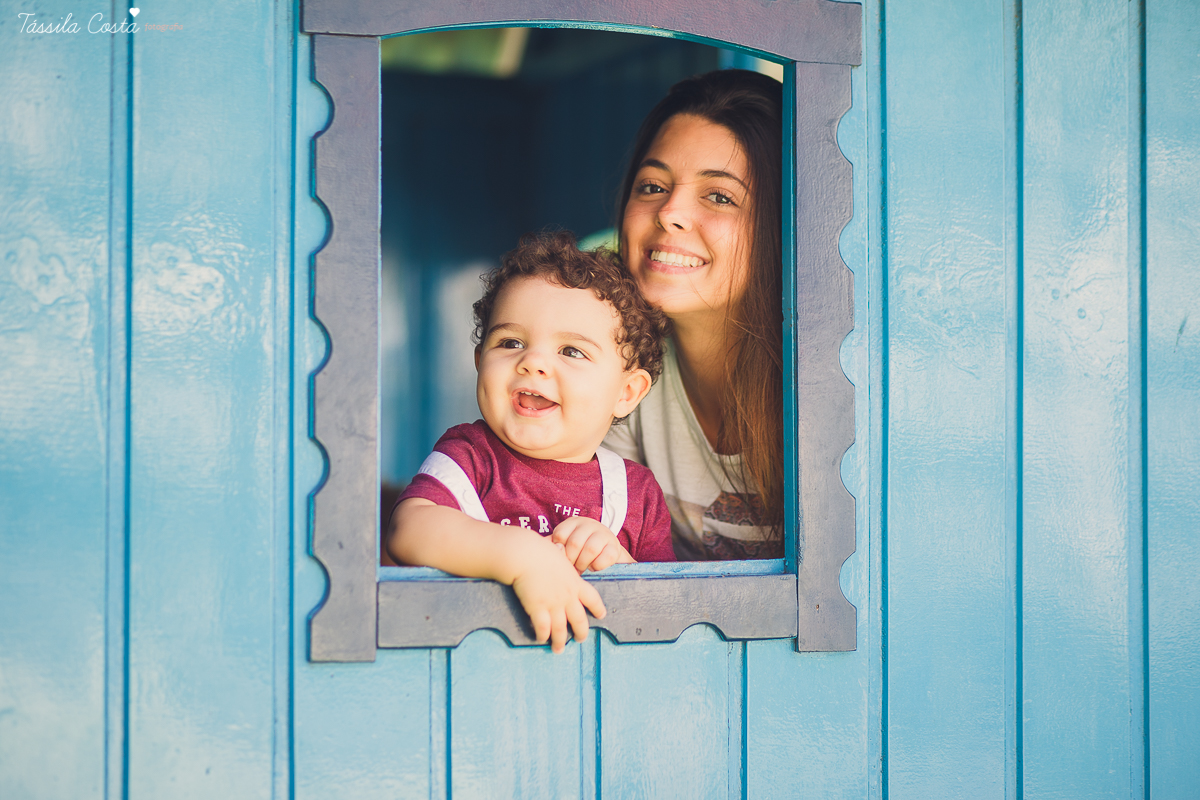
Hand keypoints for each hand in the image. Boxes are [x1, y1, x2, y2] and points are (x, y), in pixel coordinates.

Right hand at [510, 535, 606, 652]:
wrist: (526, 555)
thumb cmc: (539, 551)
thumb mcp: (559, 556)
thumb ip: (562, 563)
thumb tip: (558, 555)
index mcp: (575, 582)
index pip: (592, 598)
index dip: (598, 608)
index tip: (601, 615)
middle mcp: (567, 596)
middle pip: (579, 620)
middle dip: (581, 632)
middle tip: (580, 640)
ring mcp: (553, 604)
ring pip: (561, 629)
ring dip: (560, 641)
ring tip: (558, 649)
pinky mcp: (538, 608)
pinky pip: (543, 628)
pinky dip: (543, 635)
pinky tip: (541, 639)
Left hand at [550, 516, 635, 572]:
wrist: (605, 554)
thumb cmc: (579, 552)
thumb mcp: (566, 546)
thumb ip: (557, 548)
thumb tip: (555, 549)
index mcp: (573, 522)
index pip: (560, 535)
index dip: (560, 551)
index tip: (563, 558)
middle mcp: (588, 524)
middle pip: (575, 543)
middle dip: (572, 561)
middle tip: (572, 567)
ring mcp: (603, 533)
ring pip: (591, 549)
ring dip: (584, 564)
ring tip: (582, 568)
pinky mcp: (615, 546)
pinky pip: (606, 557)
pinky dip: (598, 566)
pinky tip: (594, 567)